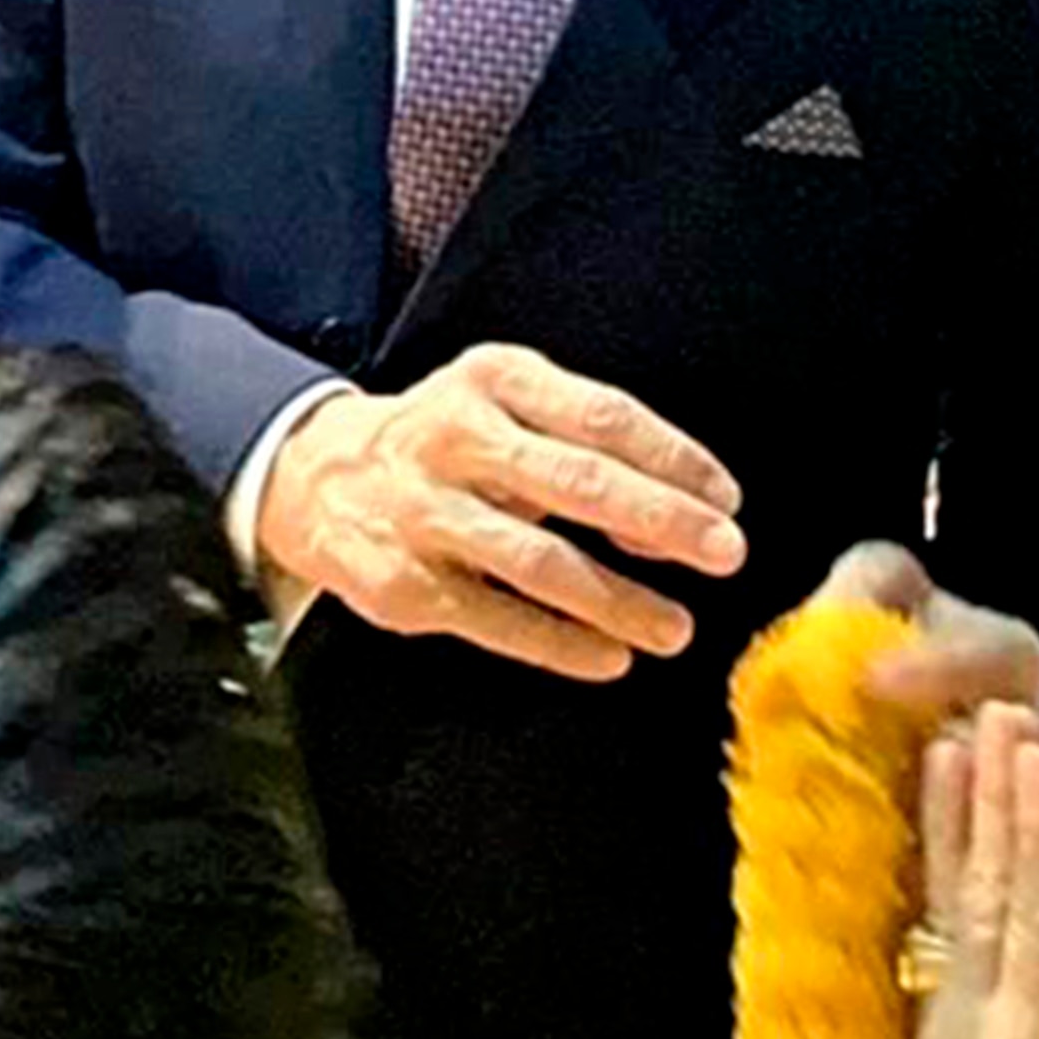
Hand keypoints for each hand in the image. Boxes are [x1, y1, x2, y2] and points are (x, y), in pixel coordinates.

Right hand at [255, 344, 747, 682]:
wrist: (314, 476)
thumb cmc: (444, 442)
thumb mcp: (504, 406)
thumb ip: (582, 445)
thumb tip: (678, 512)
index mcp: (494, 382)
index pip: (603, 416)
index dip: (673, 459)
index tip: (724, 498)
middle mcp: (456, 439)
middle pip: (576, 481)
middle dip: (662, 521)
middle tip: (724, 553)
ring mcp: (425, 513)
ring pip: (539, 562)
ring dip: (619, 599)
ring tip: (675, 627)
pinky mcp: (403, 583)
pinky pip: (495, 618)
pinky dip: (559, 643)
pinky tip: (607, 656)